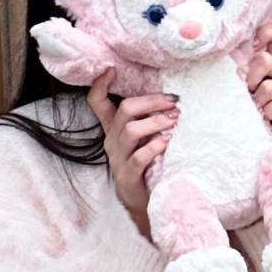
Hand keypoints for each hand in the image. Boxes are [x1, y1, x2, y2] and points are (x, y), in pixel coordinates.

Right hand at [87, 68, 178, 239]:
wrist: (142, 201)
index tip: (110, 69)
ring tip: (174, 120)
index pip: (97, 103)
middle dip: (151, 102)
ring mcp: (118, 158)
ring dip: (155, 122)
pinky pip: (137, 158)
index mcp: (113, 128)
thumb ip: (147, 119)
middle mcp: (112, 140)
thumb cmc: (146, 163)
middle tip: (173, 102)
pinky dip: (153, 147)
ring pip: (131, 131)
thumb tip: (170, 97)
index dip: (100, 85)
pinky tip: (166, 141)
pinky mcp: (127, 176)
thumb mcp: (142, 138)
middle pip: (124, 111)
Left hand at [248, 24, 271, 154]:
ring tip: (257, 114)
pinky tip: (267, 120)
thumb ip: (240, 74)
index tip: (256, 40)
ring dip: (257, 103)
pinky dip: (268, 113)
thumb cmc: (254, 121)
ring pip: (269, 87)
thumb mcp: (242, 94)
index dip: (268, 33)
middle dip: (250, 80)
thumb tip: (228, 55)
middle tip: (248, 97)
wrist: (269, 151)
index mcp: (271, 68)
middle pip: (265, 60)